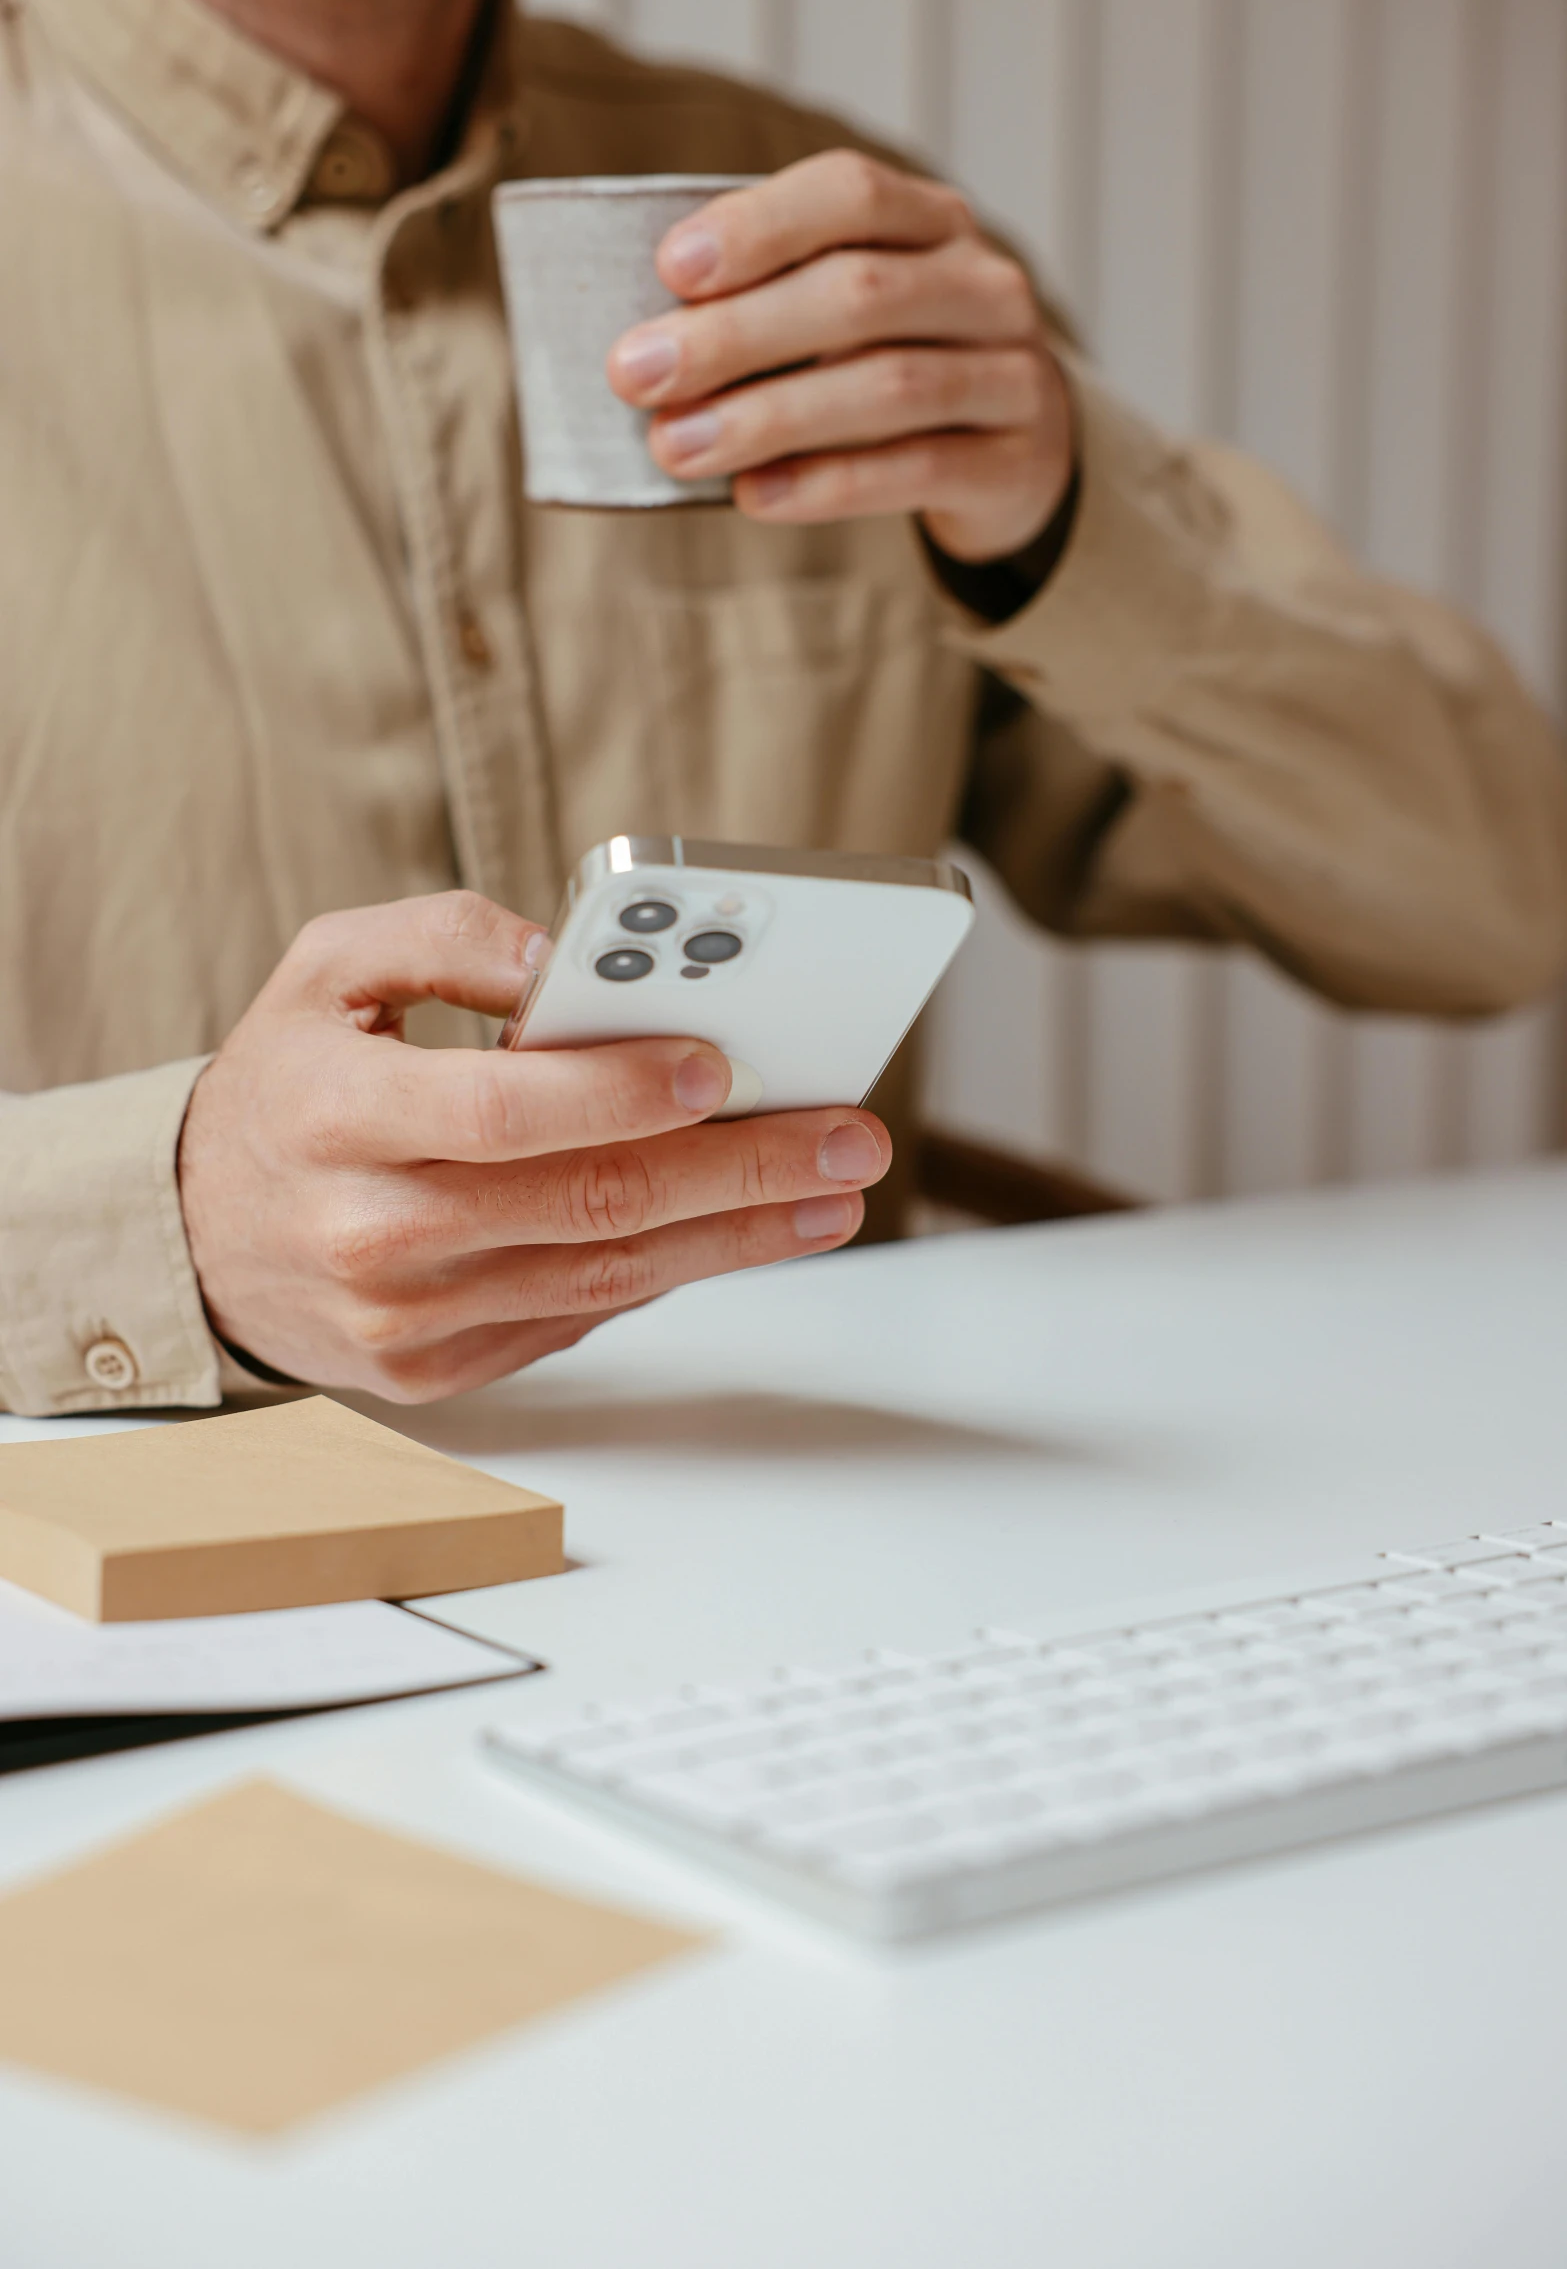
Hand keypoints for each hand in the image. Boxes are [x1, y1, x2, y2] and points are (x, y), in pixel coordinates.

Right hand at [178, 892, 890, 1401]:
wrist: (198, 1236)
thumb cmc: (286, 1084)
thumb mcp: (327, 969)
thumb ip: (443, 936)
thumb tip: (562, 957)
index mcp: (334, 1117)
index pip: (499, 1112)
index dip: (617, 1091)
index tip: (720, 1063)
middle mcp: (369, 1232)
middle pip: (586, 1202)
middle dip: (738, 1169)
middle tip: (845, 1137)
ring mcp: (405, 1320)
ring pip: (604, 1276)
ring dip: (736, 1235)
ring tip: (828, 1192)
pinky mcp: (437, 1372)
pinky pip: (579, 1317)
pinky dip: (668, 1270)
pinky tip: (740, 1230)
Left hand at [607, 148, 1074, 565]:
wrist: (1021, 455)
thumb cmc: (898, 365)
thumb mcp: (851, 309)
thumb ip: (774, 297)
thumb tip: (644, 336)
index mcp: (932, 221)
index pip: (850, 193)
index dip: (758, 227)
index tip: (670, 269)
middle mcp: (983, 284)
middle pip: (859, 294)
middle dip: (736, 335)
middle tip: (636, 376)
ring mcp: (1012, 373)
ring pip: (888, 385)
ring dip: (768, 417)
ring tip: (677, 447)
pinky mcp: (1012, 461)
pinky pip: (914, 468)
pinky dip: (825, 484)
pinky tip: (754, 494)